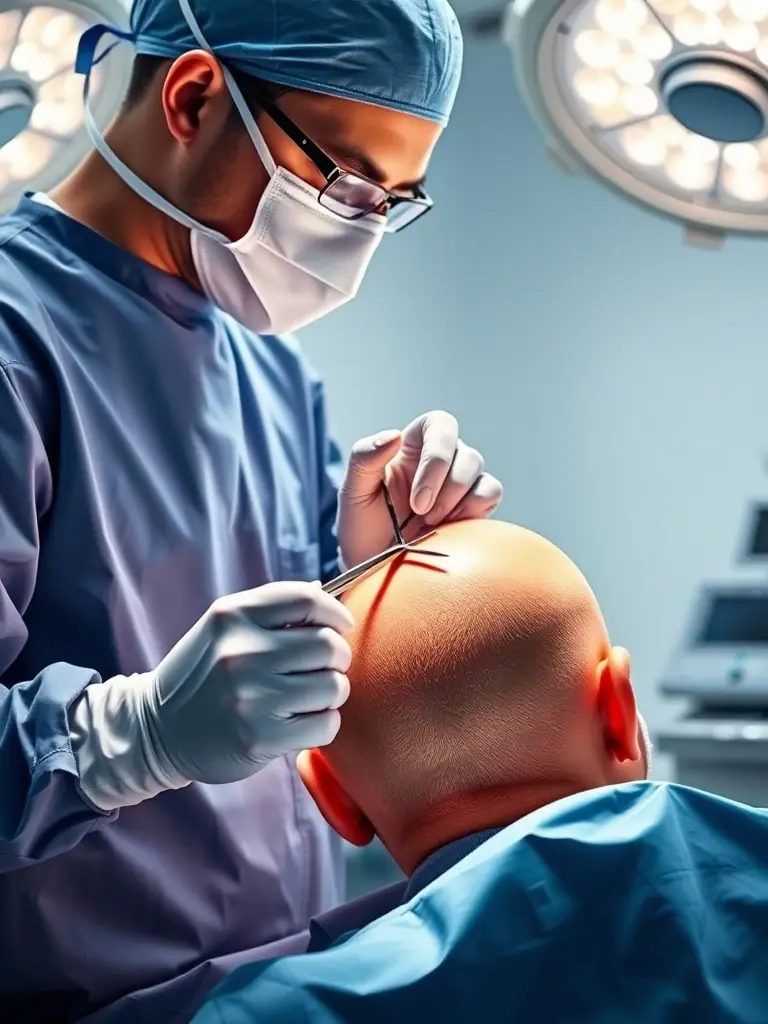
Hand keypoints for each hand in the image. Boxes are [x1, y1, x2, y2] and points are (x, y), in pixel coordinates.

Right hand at [81, 582, 352, 799]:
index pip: (307, 600)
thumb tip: (327, 597)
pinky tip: (301, 720)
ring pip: (333, 686)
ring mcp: (251, 697)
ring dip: (331, 691)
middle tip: (322, 667)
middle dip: (336, 657)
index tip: (341, 625)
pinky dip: (323, 722)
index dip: (335, 612)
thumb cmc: (203, 674)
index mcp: (233, 616)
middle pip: (328, 645)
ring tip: (310, 695)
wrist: (156, 730)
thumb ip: (272, 610)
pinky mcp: (261, 738)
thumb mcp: (224, 628)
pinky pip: (326, 723)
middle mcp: (241, 652)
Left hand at [337, 411, 502, 568]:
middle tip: (420, 515)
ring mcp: (460, 481)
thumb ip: (364, 458)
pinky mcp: (474, 506)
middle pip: (466, 454)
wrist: (376, 566)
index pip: (440, 425)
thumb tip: (394, 435)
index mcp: (412, 445)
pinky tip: (448, 527)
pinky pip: (490, 493)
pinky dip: (473, 511)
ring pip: (478, 473)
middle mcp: (441, 458)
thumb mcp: (353, 492)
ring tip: (429, 524)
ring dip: (455, 501)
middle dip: (444, 489)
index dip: (438, 454)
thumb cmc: (362, 527)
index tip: (418, 496)